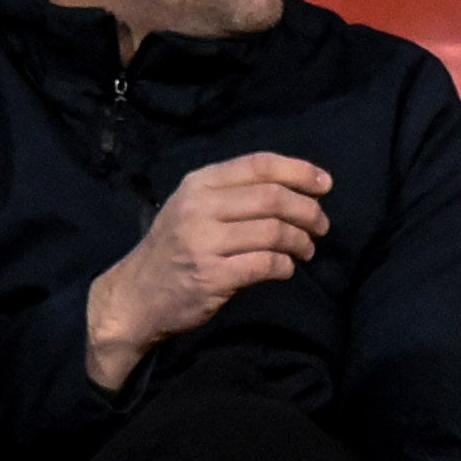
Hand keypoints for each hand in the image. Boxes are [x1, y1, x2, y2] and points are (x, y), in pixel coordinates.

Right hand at [84, 155, 335, 390]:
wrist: (136, 295)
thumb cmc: (174, 249)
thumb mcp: (192, 207)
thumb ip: (233, 194)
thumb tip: (297, 190)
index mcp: (198, 184)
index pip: (259, 165)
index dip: (299, 171)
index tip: (325, 184)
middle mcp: (199, 208)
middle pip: (272, 198)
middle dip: (308, 211)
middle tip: (321, 226)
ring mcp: (203, 243)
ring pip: (274, 232)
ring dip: (301, 241)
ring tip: (306, 249)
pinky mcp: (211, 276)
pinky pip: (266, 264)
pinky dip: (285, 267)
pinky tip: (286, 269)